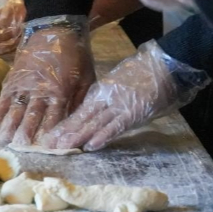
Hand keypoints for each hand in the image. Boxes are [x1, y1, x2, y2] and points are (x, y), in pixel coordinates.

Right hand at [0, 16, 95, 144]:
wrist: (55, 27)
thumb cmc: (75, 53)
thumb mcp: (87, 75)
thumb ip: (80, 98)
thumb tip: (74, 121)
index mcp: (61, 91)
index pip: (54, 117)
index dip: (50, 133)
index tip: (46, 147)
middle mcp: (40, 91)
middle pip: (32, 116)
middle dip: (26, 133)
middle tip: (19, 147)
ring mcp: (24, 85)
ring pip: (15, 109)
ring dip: (9, 126)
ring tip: (4, 141)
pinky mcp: (13, 80)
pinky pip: (3, 99)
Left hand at [40, 41, 209, 150]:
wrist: (167, 63)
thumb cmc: (143, 73)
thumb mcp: (117, 82)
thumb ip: (104, 97)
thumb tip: (90, 113)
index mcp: (101, 92)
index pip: (78, 112)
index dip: (63, 125)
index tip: (48, 137)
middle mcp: (106, 100)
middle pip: (81, 119)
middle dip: (63, 134)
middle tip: (46, 147)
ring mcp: (119, 106)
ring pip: (94, 124)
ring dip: (77, 137)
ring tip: (61, 148)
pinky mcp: (133, 112)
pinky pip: (116, 126)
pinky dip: (103, 136)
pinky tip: (90, 146)